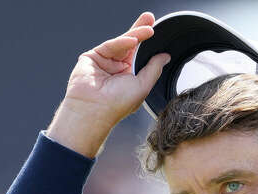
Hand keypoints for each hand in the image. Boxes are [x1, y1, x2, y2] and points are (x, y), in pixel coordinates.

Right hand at [48, 12, 170, 157]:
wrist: (93, 111)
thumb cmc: (117, 105)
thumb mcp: (143, 86)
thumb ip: (154, 69)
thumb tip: (165, 57)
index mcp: (128, 76)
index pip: (139, 54)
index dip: (147, 42)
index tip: (155, 31)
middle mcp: (116, 67)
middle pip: (130, 44)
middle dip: (140, 30)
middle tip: (150, 18)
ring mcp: (103, 61)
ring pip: (121, 43)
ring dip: (135, 35)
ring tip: (148, 30)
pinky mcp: (92, 57)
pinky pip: (110, 46)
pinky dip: (121, 42)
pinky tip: (133, 40)